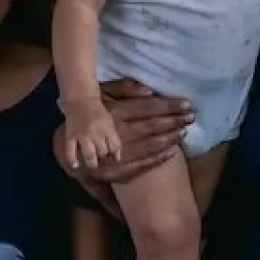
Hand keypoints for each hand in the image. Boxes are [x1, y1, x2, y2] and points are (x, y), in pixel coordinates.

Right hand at [53, 80, 191, 184]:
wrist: (66, 144)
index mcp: (115, 112)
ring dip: (170, 139)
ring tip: (185, 132)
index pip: (148, 108)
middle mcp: (118, 132)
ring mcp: (117, 153)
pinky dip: (158, 158)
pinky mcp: (116, 170)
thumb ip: (123, 88)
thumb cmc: (88, 114)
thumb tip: (149, 91)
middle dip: (175, 122)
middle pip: (153, 126)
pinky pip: (142, 164)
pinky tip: (172, 152)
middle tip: (192, 118)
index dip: (170, 106)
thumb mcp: (101, 94)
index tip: (187, 104)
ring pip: (150, 145)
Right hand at [62, 95, 122, 168]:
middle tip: (101, 159)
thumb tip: (116, 156)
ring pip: (89, 154)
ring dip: (92, 162)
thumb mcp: (109, 122)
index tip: (113, 159)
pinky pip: (70, 151)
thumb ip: (113, 137)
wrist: (81, 100)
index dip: (115, 155)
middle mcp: (96, 133)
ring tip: (92, 165)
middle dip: (103, 157)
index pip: (115, 146)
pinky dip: (72, 160)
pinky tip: (75, 166)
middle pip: (102, 152)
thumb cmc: (98, 112)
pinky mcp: (70, 136)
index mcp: (108, 128)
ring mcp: (82, 135)